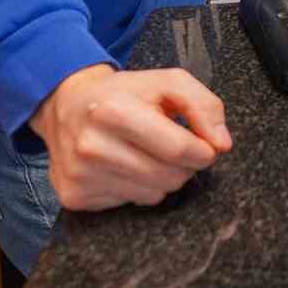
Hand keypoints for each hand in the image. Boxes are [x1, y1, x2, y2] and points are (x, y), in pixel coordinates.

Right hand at [28, 64, 230, 210]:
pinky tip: (125, 165)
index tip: (206, 146)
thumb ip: (204, 106)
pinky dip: (138, 188)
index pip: (179, 149)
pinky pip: (131, 204)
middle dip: (185, 165)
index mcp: (114, 111)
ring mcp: (80, 175)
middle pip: (170, 177)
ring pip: (154, 195)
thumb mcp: (168, 82)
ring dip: (163, 177)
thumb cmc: (124, 93)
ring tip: (148, 153)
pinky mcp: (74, 197)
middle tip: (174, 147)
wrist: (66, 106)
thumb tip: (221, 144)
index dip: (204, 151)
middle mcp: (91, 146)